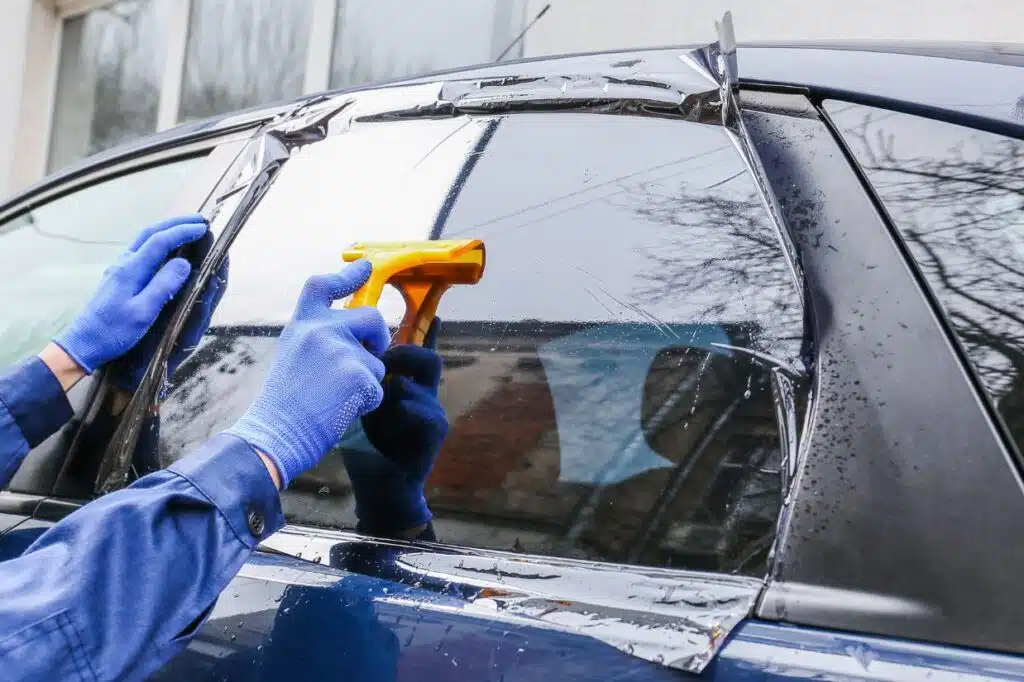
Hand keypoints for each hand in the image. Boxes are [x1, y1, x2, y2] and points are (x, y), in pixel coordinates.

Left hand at [109, 228, 228, 392]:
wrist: (84, 342)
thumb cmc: (113, 332)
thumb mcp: (143, 312)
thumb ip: (164, 285)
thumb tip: (184, 264)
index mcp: (131, 270)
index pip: (160, 241)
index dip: (183, 232)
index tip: (204, 229)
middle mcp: (124, 263)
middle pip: (151, 232)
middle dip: (176, 223)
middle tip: (200, 220)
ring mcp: (120, 268)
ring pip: (145, 239)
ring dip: (167, 229)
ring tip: (188, 228)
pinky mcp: (119, 276)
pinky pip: (142, 249)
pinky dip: (159, 241)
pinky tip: (168, 249)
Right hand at [227, 260, 389, 488]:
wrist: (275, 435)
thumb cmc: (283, 405)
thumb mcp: (293, 355)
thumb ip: (320, 339)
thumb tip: (358, 335)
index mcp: (302, 325)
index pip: (322, 286)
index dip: (348, 276)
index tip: (366, 267)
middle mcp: (321, 330)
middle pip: (372, 317)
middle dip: (379, 338)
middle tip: (369, 358)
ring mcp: (341, 350)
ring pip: (377, 361)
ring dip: (366, 382)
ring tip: (333, 398)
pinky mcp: (359, 375)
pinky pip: (378, 388)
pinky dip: (366, 403)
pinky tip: (340, 410)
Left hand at [340, 318, 447, 534]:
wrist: (376, 485)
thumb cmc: (362, 443)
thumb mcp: (355, 402)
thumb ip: (357, 376)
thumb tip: (344, 345)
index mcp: (405, 383)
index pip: (419, 349)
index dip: (428, 330)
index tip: (434, 312)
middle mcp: (423, 393)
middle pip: (427, 357)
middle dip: (401, 355)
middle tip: (377, 360)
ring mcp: (433, 410)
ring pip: (417, 382)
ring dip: (390, 390)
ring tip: (372, 405)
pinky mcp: (435, 431)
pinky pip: (420, 409)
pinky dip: (396, 415)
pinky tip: (381, 426)